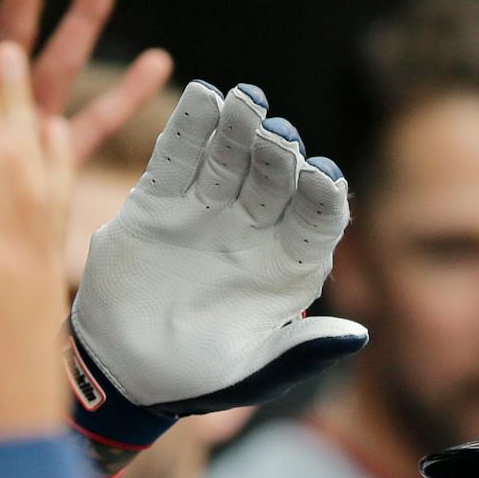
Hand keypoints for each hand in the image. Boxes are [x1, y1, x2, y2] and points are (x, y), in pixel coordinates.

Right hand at [65, 81, 366, 460]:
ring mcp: (207, 209)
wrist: (122, 370)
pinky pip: (178, 157)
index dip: (322, 197)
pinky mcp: (160, 200)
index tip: (323, 178)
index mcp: (287, 266)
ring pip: (230, 158)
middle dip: (280, 155)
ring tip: (245, 102)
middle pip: (275, 179)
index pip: (316, 220)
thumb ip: (299, 351)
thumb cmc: (194, 379)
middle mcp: (252, 230)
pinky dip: (190, 127)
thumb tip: (357, 337)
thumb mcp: (251, 373)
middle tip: (279, 135)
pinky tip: (203, 98)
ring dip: (239, 128)